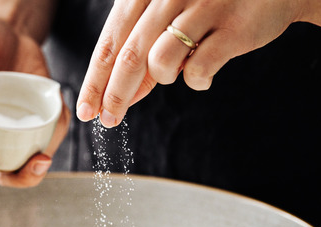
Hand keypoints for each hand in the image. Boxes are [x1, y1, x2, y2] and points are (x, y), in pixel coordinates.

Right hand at [0, 16, 69, 187]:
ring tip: (45, 154)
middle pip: (2, 175)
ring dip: (40, 168)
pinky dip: (58, 133)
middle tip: (35, 163)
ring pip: (29, 164)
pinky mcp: (40, 123)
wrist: (11, 34)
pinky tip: (60, 115)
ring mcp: (17, 132)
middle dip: (19, 178)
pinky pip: (51, 137)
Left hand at [74, 0, 300, 127]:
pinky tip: (204, 73)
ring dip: (163, 78)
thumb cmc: (216, 3)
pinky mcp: (233, 28)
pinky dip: (197, 80)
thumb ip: (146, 48)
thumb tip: (121, 94)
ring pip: (161, 61)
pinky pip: (199, 69)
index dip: (95, 78)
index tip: (87, 108)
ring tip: (179, 71)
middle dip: (114, 94)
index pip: (111, 39)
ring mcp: (204, 7)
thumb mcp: (172, 14)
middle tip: (107, 120)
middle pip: (129, 55)